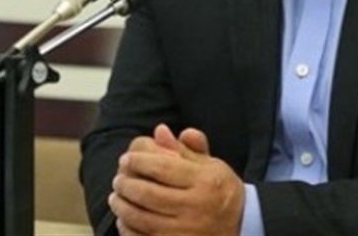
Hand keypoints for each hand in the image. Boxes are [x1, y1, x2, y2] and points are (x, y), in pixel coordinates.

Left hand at [109, 124, 244, 235]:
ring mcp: (186, 232)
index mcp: (204, 181)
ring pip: (142, 218)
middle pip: (148, 194)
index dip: (138, 161)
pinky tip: (124, 220)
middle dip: (126, 184)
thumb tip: (159, 131)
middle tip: (118, 179)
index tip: (126, 158)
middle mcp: (195, 207)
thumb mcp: (210, 165)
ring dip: (122, 207)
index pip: (162, 167)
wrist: (242, 225)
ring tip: (116, 197)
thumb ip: (184, 148)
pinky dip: (129, 230)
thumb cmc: (220, 190)